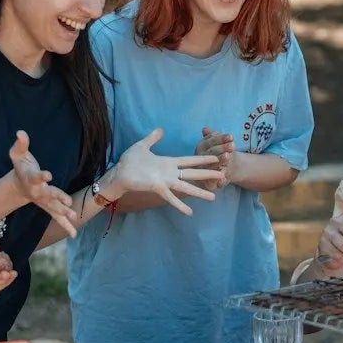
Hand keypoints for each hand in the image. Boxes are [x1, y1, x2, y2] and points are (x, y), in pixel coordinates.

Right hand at [8, 130, 81, 236]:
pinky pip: (57, 217)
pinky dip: (65, 225)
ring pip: (54, 208)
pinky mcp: (48, 206)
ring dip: (64, 212)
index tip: (48, 175)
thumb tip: (20, 132)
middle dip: (57, 198)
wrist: (17, 185)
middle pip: (48, 195)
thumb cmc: (20, 167)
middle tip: (67, 202)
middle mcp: (37, 191)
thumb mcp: (17, 155)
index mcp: (31, 178)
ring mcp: (43, 200)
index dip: (42, 176)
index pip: (37, 176)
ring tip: (74, 217)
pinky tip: (74, 234)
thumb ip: (20, 145)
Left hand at [104, 128, 222, 216]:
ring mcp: (165, 181)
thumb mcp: (142, 145)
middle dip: (208, 174)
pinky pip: (171, 197)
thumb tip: (161, 130)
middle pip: (193, 173)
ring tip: (213, 197)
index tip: (216, 157)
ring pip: (186, 186)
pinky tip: (190, 212)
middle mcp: (170, 173)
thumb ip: (153, 138)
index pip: (190, 160)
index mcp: (168, 162)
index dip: (203, 159)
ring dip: (199, 192)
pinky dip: (180, 205)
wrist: (118, 173)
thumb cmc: (129, 161)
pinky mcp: (158, 187)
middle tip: (223, 175)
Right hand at [195, 126, 238, 187]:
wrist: (222, 171)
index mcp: (200, 148)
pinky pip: (213, 183)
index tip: (231, 136)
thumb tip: (205, 129)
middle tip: (232, 145)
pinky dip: (219, 181)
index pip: (210, 142)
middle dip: (222, 149)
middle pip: (211, 153)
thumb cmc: (218, 154)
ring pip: (212, 167)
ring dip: (220, 161)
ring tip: (227, 156)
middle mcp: (200, 160)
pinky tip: (224, 178)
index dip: (220, 138)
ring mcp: (204, 172)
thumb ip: (213, 137)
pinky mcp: (209, 184)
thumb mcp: (216, 144)